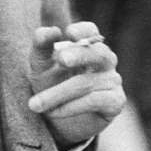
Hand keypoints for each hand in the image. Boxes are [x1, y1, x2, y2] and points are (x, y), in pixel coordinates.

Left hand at [28, 21, 124, 148]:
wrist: (58, 120)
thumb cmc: (50, 83)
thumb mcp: (40, 64)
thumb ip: (41, 44)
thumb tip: (51, 31)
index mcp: (87, 45)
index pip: (91, 31)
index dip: (83, 30)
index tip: (69, 33)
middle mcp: (104, 60)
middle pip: (98, 53)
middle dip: (79, 55)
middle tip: (61, 59)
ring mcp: (112, 81)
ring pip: (87, 82)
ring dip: (58, 93)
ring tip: (35, 104)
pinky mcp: (115, 102)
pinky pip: (94, 101)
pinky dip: (71, 106)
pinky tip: (54, 112)